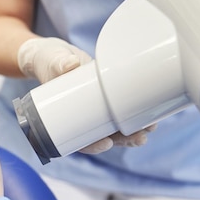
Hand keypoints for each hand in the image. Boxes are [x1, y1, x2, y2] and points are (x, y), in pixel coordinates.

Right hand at [17, 37, 156, 153]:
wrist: (55, 54)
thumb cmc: (48, 61)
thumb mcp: (50, 61)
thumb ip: (58, 63)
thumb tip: (70, 65)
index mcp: (65, 118)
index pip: (78, 140)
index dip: (92, 146)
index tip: (106, 144)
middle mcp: (82, 116)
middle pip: (102, 136)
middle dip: (123, 140)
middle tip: (140, 137)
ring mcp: (96, 107)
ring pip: (115, 126)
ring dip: (133, 130)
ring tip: (150, 127)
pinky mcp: (107, 95)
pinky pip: (121, 109)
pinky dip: (135, 112)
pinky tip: (151, 113)